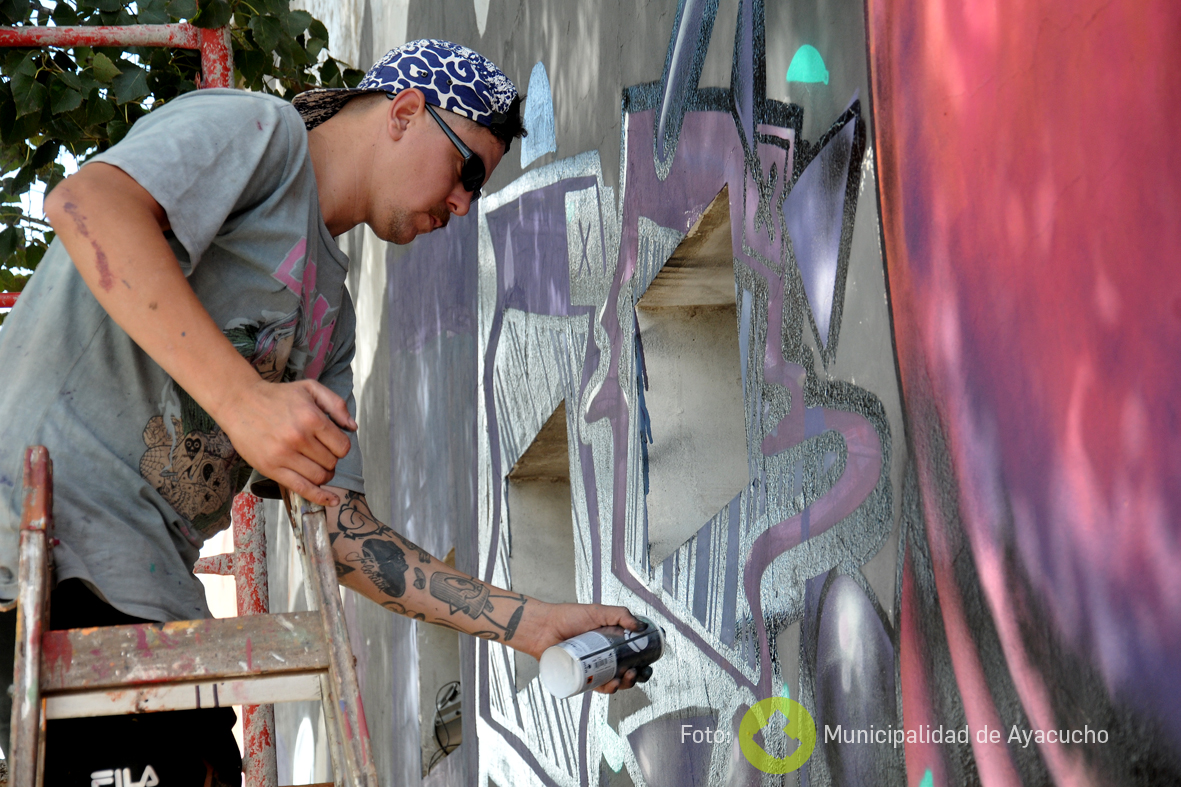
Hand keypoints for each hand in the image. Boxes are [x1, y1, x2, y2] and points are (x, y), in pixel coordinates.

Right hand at [216, 377, 356, 506]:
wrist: (240, 402)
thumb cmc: (277, 396)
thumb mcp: (310, 388)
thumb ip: (336, 404)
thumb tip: (353, 427)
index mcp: (311, 418)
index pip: (342, 446)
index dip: (341, 447)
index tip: (332, 444)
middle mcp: (299, 437)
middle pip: (331, 462)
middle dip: (331, 460)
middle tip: (320, 452)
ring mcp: (284, 455)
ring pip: (320, 476)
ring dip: (324, 475)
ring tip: (317, 466)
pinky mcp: (271, 468)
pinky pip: (302, 488)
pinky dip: (319, 497)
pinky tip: (331, 500)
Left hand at [514, 601, 644, 694]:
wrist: (543, 627)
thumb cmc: (568, 617)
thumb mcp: (598, 611)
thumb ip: (620, 614)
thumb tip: (641, 626)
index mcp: (613, 643)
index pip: (635, 654)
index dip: (646, 659)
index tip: (651, 658)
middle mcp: (606, 658)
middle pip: (629, 671)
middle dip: (639, 675)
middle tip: (638, 670)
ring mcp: (594, 669)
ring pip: (616, 683)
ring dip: (626, 684)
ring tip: (626, 675)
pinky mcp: (583, 679)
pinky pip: (598, 688)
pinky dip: (608, 689)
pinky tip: (612, 684)